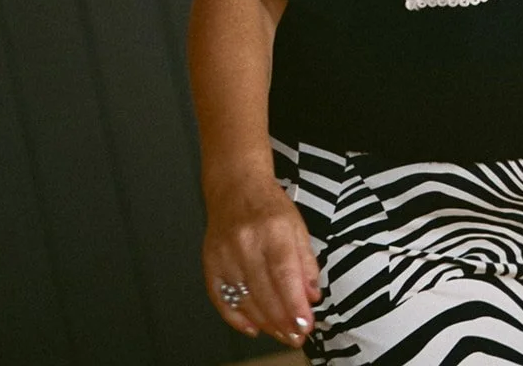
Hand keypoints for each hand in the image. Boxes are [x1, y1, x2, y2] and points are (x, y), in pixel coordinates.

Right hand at [203, 169, 320, 345]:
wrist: (236, 186)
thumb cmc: (270, 206)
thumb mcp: (297, 226)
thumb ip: (306, 262)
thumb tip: (312, 297)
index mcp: (273, 229)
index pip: (284, 273)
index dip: (294, 303)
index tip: (306, 324)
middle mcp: (246, 242)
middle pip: (264, 292)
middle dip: (283, 321)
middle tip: (297, 337)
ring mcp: (224, 254)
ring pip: (245, 300)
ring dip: (266, 324)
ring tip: (282, 335)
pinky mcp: (210, 263)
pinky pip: (221, 299)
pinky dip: (237, 319)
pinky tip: (253, 328)